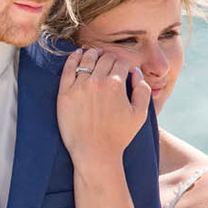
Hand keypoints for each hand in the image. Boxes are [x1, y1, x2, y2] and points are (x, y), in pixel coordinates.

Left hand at [57, 47, 149, 173]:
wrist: (94, 153)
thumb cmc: (119, 136)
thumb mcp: (140, 114)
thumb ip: (143, 89)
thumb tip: (135, 71)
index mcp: (116, 84)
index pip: (121, 62)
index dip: (124, 64)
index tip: (122, 69)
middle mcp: (97, 81)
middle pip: (105, 58)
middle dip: (109, 58)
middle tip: (108, 62)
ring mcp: (79, 86)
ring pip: (87, 59)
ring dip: (93, 54)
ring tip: (94, 56)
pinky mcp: (65, 93)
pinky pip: (68, 68)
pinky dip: (73, 58)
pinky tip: (77, 55)